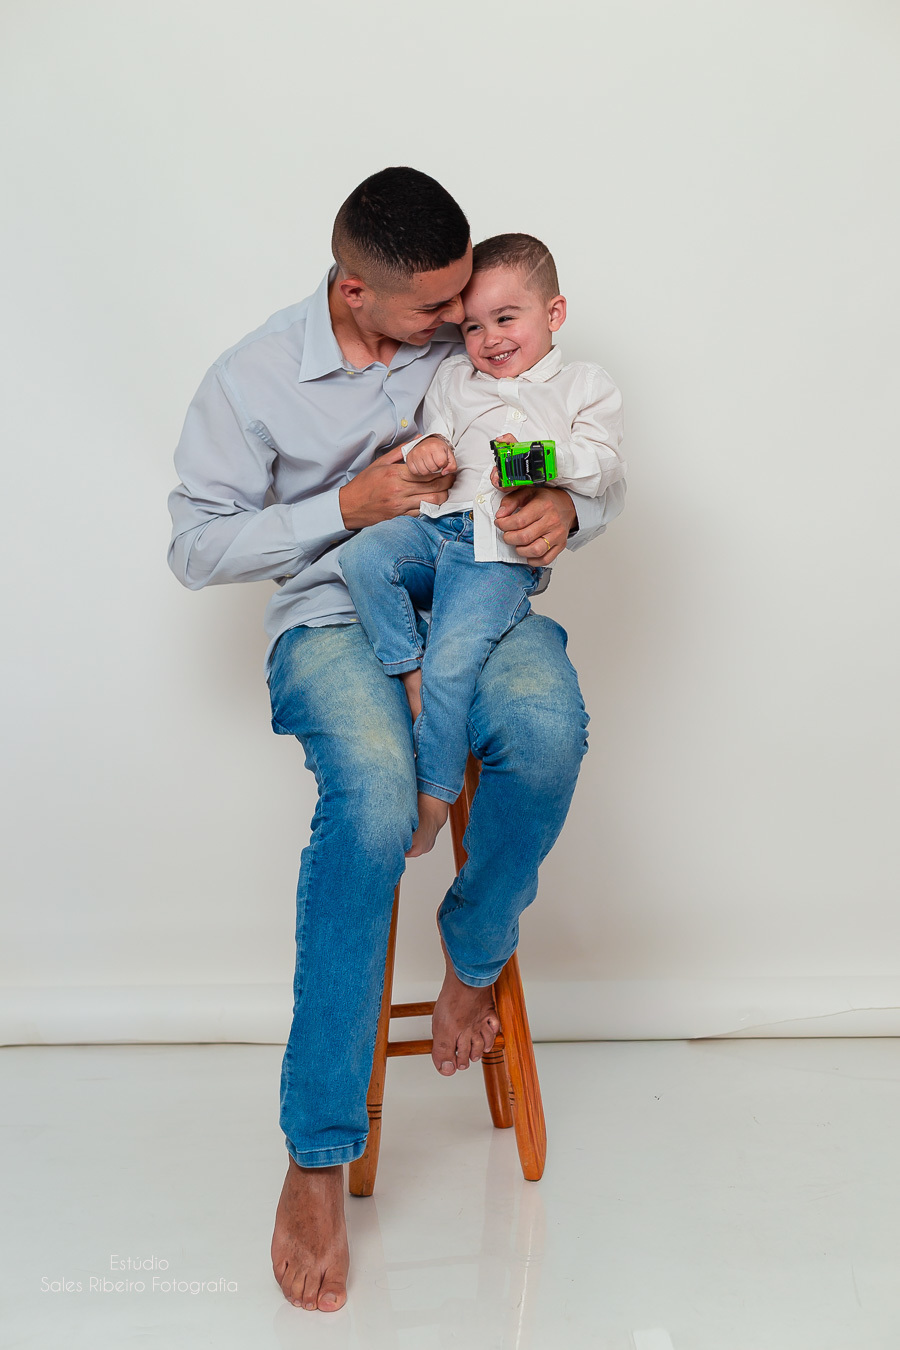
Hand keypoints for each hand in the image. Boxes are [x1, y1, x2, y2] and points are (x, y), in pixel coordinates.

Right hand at [339, 446, 455, 529]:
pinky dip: (432, 506)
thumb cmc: (364, 484)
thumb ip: (401, 451)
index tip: (446, 465)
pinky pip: (423, 511)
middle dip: (447, 480)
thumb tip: (418, 439)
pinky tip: (433, 499)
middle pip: (434, 486)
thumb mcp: (380, 462)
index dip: (441, 468)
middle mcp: (399, 490)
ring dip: (443, 495)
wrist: (349, 506)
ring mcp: (401, 505)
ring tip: (445, 488)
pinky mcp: (401, 516)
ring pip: (433, 501)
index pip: (427, 471)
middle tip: (451, 476)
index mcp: (395, 474)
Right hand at [406, 435, 456, 476]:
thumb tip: (444, 473)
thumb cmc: (439, 449)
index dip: (443, 464)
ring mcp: (415, 454)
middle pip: (432, 469)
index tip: (441, 460)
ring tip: (429, 464)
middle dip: (435, 468)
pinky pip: (415, 472)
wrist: (427, 441)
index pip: (441, 463)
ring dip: (428, 470)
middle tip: (435, 462)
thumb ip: (452, 465)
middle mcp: (424, 449)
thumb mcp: (449, 455)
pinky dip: (420, 471)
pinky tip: (422, 465)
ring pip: (424, 472)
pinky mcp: (409, 458)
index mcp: (435, 447)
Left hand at [491, 472, 576, 563]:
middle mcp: (552, 521)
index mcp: (543, 505)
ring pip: (535, 551)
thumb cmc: (546, 500)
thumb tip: (500, 515)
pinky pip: (545, 560)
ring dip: (520, 550)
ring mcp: (558, 535)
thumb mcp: (527, 492)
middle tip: (507, 534)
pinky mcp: (561, 545)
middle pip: (525, 537)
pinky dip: (533, 560)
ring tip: (517, 544)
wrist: (568, 506)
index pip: (519, 521)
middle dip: (509, 538)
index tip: (499, 523)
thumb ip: (511, 501)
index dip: (504, 524)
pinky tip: (528, 552)